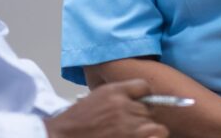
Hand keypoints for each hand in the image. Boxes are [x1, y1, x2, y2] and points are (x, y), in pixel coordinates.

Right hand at [44, 79, 168, 137]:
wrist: (64, 136)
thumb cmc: (77, 122)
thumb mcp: (96, 99)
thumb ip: (117, 97)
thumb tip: (137, 102)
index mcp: (113, 91)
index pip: (144, 87)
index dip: (145, 97)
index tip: (142, 105)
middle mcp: (123, 105)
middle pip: (149, 109)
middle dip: (142, 118)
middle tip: (129, 127)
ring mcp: (128, 125)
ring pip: (154, 125)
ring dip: (146, 131)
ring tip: (132, 134)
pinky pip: (155, 135)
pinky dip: (152, 137)